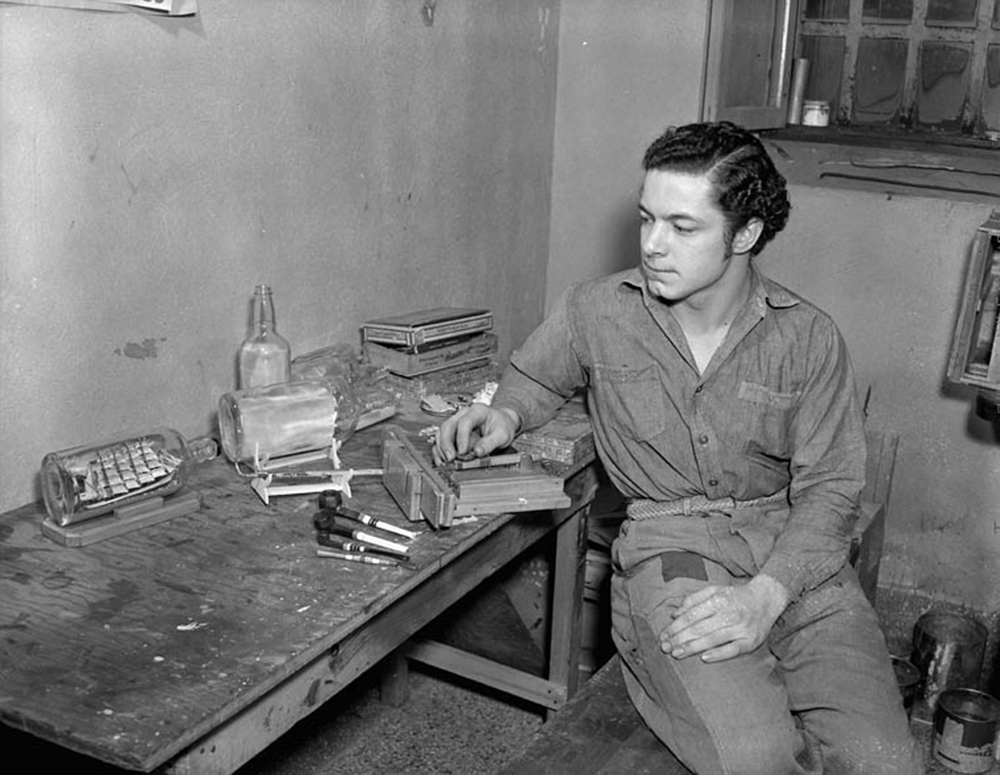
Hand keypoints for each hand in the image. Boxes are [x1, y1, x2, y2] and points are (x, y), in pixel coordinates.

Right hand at [433, 403, 519, 464]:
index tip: (463, 452)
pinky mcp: (453, 432)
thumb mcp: (502, 435)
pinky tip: (442, 460)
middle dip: (446, 444)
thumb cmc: (502, 426)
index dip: (462, 438)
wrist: (502, 423)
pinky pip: (442, 440)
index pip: (465, 422)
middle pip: (448, 426)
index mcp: (478, 411)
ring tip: (446, 462)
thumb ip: (490, 443)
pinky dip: (439, 451)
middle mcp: (464, 414)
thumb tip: (477, 452)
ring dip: (441, 448)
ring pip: (442, 433)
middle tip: (450, 459)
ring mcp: (456, 422)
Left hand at [659, 575, 788, 662]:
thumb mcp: (715, 590)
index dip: (676, 626)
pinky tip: (704, 658)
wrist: (766, 599)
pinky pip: (733, 650)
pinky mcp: (750, 642)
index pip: (692, 615)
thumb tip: (675, 614)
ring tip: (676, 654)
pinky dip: (718, 654)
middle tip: (664, 648)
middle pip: (699, 628)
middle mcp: (730, 614)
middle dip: (679, 639)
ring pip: (712, 639)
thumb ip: (694, 599)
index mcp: (719, 600)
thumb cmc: (735, 596)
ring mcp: (741, 629)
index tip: (663, 635)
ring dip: (692, 648)